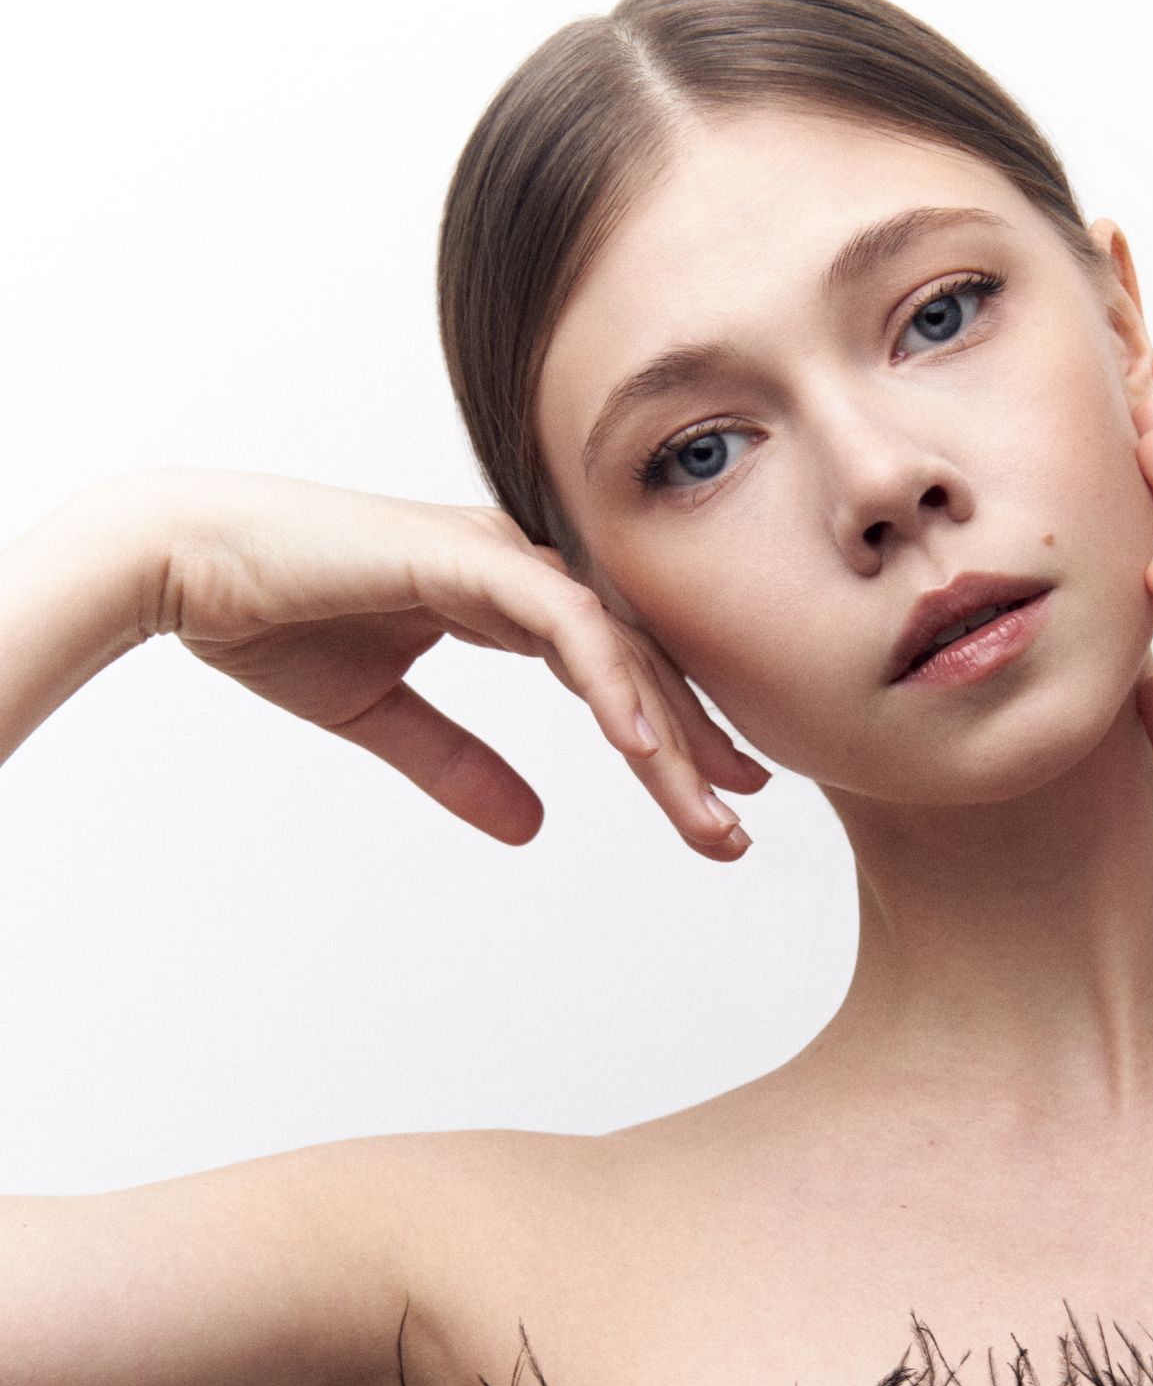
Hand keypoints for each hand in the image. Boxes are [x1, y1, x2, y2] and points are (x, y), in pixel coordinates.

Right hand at [126, 468, 763, 855]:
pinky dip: (610, 680)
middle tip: (739, 830)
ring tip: (711, 809)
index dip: (675, 737)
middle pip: (639, 664)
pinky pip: (565, 621)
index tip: (721, 801)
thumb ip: (459, 765)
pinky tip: (642, 745)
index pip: (619, 673)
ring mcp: (499, 555)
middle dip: (695, 750)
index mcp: (507, 600)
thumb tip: (533, 828)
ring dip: (670, 732)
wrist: (181, 566)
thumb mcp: (383, 717)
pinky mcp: (467, 555)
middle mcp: (520, 571)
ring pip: (618, 647)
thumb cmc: (271, 620)